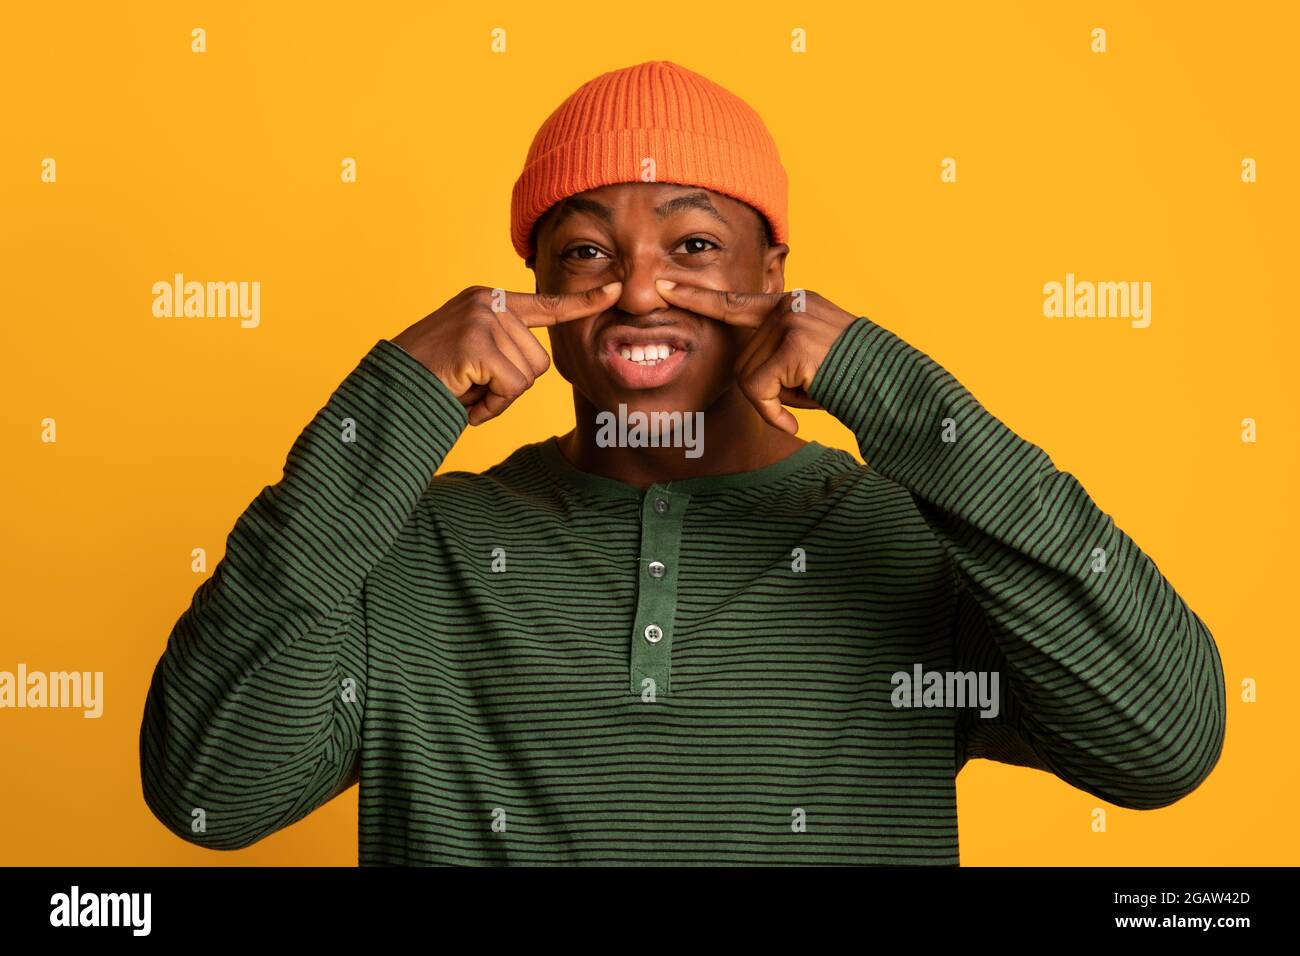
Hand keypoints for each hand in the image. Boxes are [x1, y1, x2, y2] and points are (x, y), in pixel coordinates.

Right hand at [393, 282, 620, 424]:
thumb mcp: (470, 353)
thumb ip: (502, 347)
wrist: (387, 390)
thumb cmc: (427, 379)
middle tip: (471, 386)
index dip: (582, 302)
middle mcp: (486, 302)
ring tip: (463, 389)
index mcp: (486, 301)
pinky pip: (511, 388)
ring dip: (499, 396)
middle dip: (510, 384)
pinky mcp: (477, 343)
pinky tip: (463, 399)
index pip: (544, 303)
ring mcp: (481, 320)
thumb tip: (538, 364)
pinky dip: (490, 405)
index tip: (615, 291)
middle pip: (539, 358)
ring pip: (528, 375)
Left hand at [654, 280, 858, 433]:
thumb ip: (774, 354)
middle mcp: (788, 305)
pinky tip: (795, 421)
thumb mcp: (808, 358)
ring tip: (813, 392)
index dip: (696, 295)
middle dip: (765, 387)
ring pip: (747, 376)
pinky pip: (757, 389)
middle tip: (805, 390)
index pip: (734, 300)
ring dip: (774, 400)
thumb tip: (744, 376)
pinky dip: (771, 413)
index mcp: (790, 304)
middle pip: (741, 357)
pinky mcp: (792, 344)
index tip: (664, 283)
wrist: (892, 387)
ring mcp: (790, 321)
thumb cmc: (853, 381)